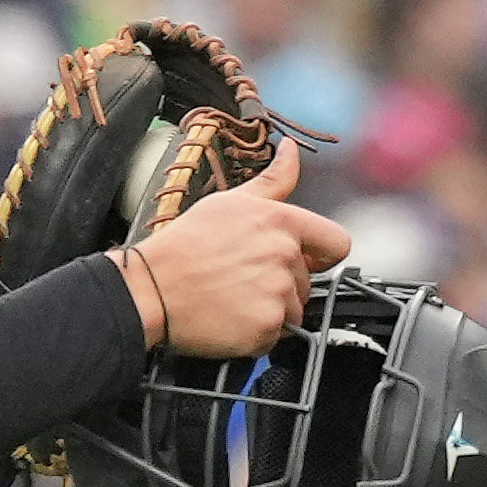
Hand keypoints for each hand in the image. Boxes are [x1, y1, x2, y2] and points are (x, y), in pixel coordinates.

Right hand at [129, 149, 350, 356]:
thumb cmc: (185, 245)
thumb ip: (274, 180)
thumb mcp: (230, 202)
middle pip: (308, 282)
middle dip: (282, 284)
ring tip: (233, 298)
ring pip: (293, 311)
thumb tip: (291, 149)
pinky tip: (230, 317)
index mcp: (281, 222)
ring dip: (269, 310)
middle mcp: (285, 256)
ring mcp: (277, 293)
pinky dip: (256, 333)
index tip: (302, 260)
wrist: (150, 287)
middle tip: (242, 279)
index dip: (321, 255)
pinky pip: (275, 336)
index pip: (336, 243)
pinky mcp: (266, 327)